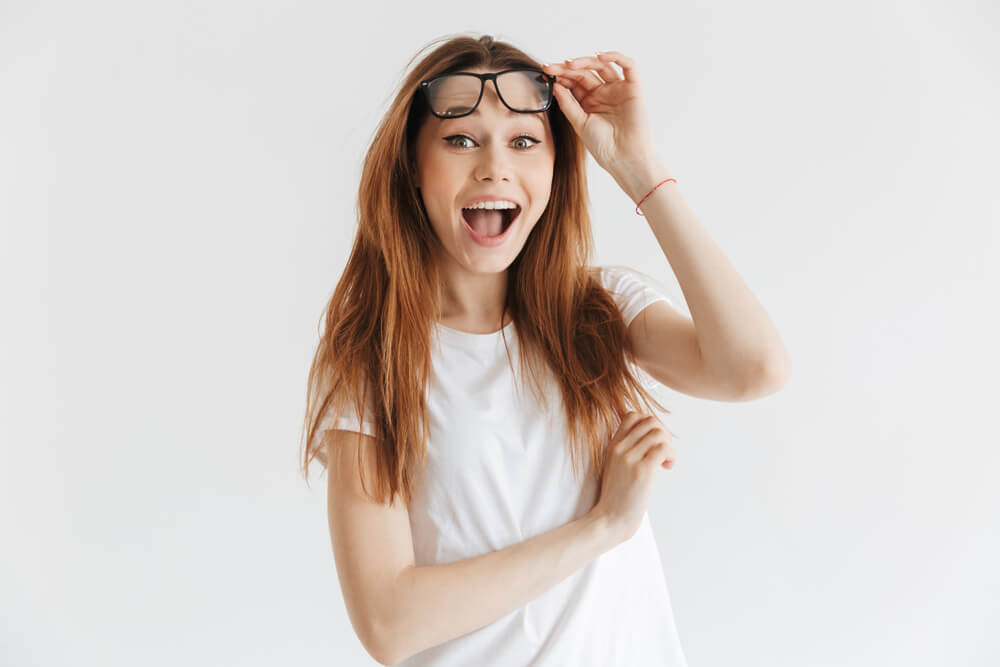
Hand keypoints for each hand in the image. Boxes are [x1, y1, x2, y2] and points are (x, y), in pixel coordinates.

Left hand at [542, 52, 656, 174]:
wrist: (623, 158)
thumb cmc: (603, 145)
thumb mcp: (579, 122)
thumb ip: (567, 103)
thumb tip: (554, 84)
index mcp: (589, 101)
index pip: (573, 82)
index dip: (560, 75)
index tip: (545, 72)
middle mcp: (603, 93)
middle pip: (584, 72)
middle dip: (567, 68)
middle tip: (552, 67)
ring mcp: (618, 89)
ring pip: (602, 66)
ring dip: (586, 61)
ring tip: (570, 64)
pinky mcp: (633, 88)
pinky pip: (628, 66)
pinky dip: (616, 57)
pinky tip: (599, 56)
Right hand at [590, 411, 677, 544]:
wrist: (610, 519)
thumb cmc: (617, 497)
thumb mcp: (615, 467)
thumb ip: (627, 451)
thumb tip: (651, 440)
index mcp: (613, 445)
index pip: (633, 415)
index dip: (650, 424)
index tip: (654, 441)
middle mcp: (620, 448)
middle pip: (650, 421)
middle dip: (663, 433)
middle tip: (664, 451)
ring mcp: (630, 458)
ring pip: (659, 433)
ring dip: (669, 445)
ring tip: (665, 461)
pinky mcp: (642, 471)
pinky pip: (663, 449)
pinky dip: (671, 456)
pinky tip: (667, 468)